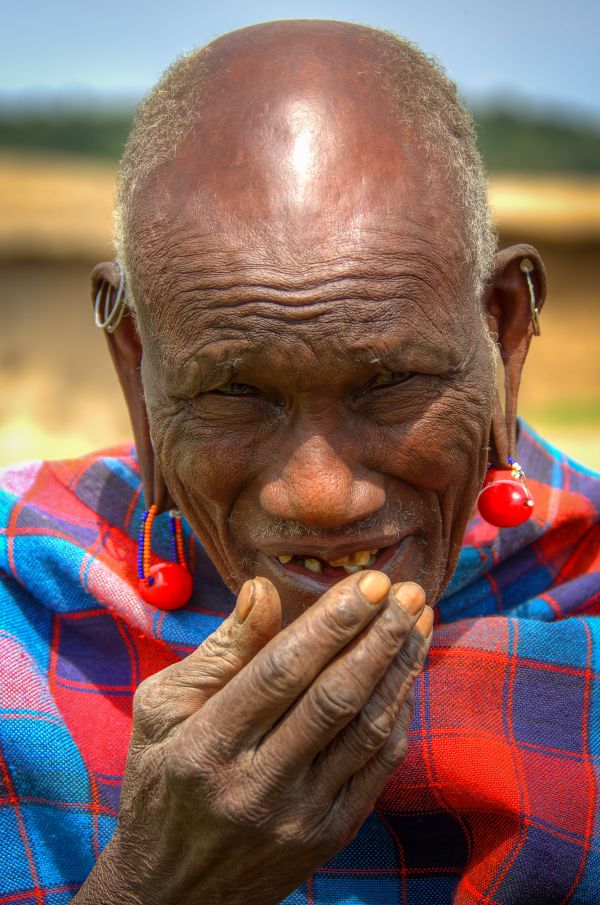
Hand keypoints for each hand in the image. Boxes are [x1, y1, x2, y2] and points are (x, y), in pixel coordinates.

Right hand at [75, 571, 432, 904]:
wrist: (173, 891)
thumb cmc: (162, 782)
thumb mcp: (161, 711)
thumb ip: (219, 652)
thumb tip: (263, 590)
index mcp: (206, 748)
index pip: (280, 673)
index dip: (330, 623)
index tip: (368, 583)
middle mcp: (256, 787)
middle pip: (333, 698)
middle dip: (378, 636)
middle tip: (408, 591)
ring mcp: (298, 817)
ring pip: (365, 731)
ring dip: (399, 669)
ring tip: (419, 620)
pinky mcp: (329, 836)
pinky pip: (376, 767)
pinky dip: (397, 713)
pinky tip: (404, 672)